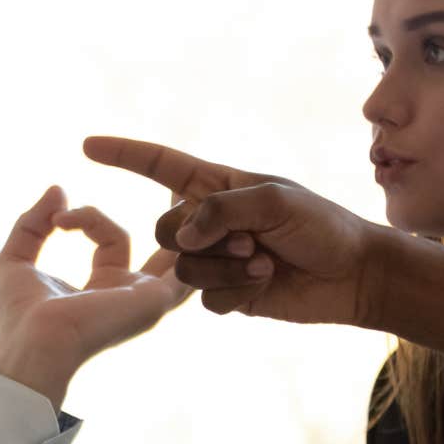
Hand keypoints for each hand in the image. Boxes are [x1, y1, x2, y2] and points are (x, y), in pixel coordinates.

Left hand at [0, 185, 188, 406]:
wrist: (33, 342)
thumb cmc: (20, 315)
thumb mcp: (15, 259)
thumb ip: (32, 224)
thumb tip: (57, 189)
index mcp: (101, 286)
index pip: (107, 236)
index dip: (86, 217)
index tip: (57, 219)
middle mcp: (129, 293)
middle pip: (157, 246)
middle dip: (171, 216)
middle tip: (177, 182)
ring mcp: (146, 297)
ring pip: (178, 253)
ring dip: (186, 223)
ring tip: (192, 188)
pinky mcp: (155, 298)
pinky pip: (186, 267)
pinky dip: (191, 240)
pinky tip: (192, 211)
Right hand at [82, 136, 379, 322]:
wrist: (355, 277)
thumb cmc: (323, 227)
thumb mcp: (274, 201)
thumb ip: (220, 210)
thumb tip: (181, 237)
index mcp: (218, 187)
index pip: (160, 166)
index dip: (123, 155)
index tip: (87, 145)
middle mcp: (210, 221)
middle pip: (162, 229)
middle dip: (200, 240)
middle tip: (248, 243)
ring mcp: (215, 259)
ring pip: (181, 268)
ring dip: (225, 269)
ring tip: (264, 264)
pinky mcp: (225, 293)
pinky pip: (201, 298)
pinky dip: (233, 293)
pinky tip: (266, 284)